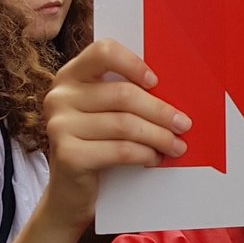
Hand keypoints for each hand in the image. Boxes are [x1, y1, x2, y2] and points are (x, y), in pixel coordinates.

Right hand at [42, 39, 190, 232]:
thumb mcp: (106, 111)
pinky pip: (119, 150)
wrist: (71, 191)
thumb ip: (126, 93)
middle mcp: (59, 96)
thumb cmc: (98, 142)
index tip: (157, 82)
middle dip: (160, 111)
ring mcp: (59, 126)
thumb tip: (176, 89)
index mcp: (71, 75)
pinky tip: (154, 157)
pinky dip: (143, 154)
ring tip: (176, 145)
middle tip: (184, 124)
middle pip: (123, 94)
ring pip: (125, 125)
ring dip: (158, 136)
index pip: (103, 52)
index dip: (133, 64)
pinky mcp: (67, 155)